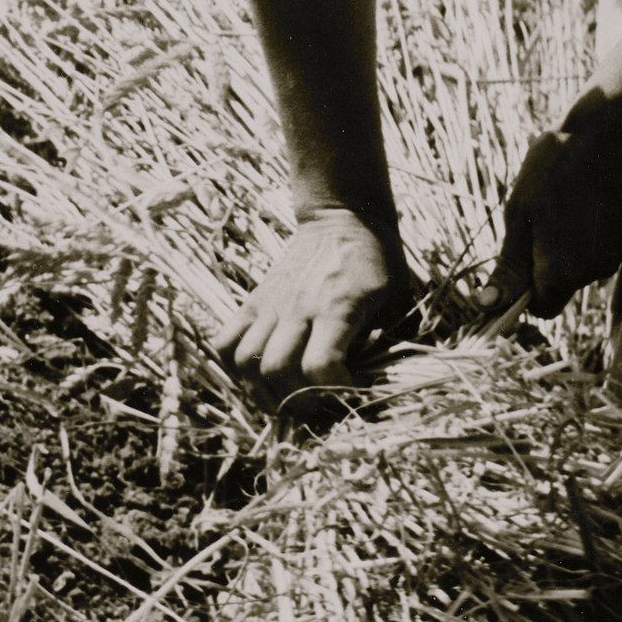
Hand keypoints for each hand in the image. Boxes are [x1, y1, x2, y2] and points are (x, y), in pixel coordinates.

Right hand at [216, 203, 416, 403]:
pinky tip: (257, 376)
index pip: (320, 365)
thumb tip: (377, 382)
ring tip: (283, 399)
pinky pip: (225, 340)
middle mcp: (298, 307)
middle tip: (316, 403)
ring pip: (245, 360)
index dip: (333, 391)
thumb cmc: (375, 262)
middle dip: (297, 401)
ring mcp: (270, 304)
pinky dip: (233, 367)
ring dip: (261, 391)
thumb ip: (387, 340)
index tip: (350, 391)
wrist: (342, 218)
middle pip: (277, 369)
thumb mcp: (395, 297)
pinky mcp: (254, 301)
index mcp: (337, 307)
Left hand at [488, 96, 621, 319]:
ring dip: (571, 245)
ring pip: (583, 267)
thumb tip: (487, 306)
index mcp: (561, 271)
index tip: (521, 256)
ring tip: (567, 200)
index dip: (526, 291)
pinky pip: (604, 251)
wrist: (611, 130)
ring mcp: (617, 257)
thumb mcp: (519, 213)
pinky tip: (589, 200)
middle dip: (548, 261)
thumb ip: (508, 266)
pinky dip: (593, 234)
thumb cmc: (556, 166)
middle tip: (542, 215)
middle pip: (562, 286)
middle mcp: (594, 273)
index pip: (541, 308)